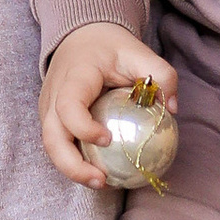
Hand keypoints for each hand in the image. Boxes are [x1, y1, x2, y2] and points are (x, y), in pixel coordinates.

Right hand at [40, 21, 174, 189]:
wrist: (82, 36)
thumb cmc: (111, 47)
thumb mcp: (139, 52)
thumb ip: (161, 75)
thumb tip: (171, 109)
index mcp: (73, 77)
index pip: (68, 107)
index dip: (83, 128)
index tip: (108, 140)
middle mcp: (53, 96)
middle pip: (51, 138)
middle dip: (72, 165)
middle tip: (101, 180)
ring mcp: (48, 110)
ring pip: (51, 147)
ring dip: (73, 170)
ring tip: (102, 182)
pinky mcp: (51, 120)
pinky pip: (59, 145)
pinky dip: (75, 162)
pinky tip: (99, 171)